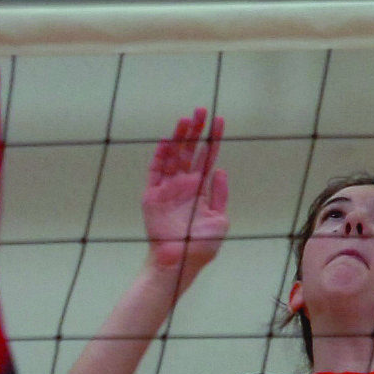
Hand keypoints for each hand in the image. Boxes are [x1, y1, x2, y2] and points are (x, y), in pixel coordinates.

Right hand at [143, 109, 228, 287]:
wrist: (179, 263)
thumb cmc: (201, 246)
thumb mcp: (220, 220)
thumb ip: (220, 194)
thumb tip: (220, 170)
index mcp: (200, 189)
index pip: (207, 157)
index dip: (213, 139)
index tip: (219, 121)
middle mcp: (184, 184)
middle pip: (190, 151)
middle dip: (196, 131)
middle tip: (201, 110)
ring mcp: (167, 188)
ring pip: (174, 155)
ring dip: (180, 137)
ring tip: (187, 119)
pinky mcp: (152, 195)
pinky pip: (156, 170)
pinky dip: (161, 154)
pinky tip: (169, 140)